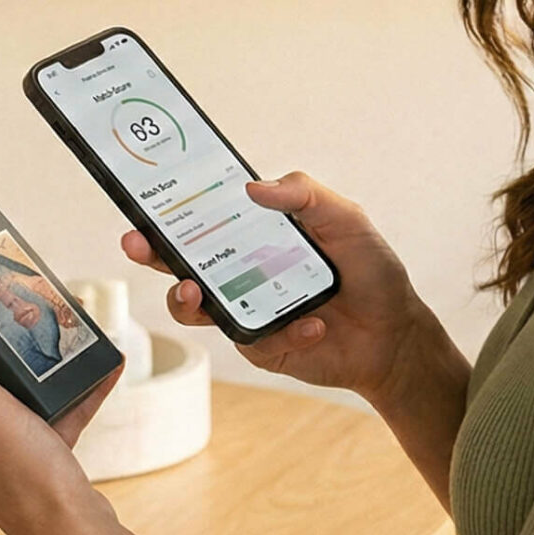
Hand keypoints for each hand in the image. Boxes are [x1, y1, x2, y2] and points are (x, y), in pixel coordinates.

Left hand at [0, 300, 127, 534]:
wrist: (72, 532)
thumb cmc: (22, 475)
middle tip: (2, 299)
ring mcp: (0, 443)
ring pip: (12, 388)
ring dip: (33, 358)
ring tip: (57, 324)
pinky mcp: (35, 452)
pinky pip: (52, 411)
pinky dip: (74, 390)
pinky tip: (105, 367)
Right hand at [122, 171, 454, 406]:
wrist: (395, 335)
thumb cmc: (370, 270)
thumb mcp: (346, 219)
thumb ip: (305, 194)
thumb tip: (252, 188)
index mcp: (256, 234)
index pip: (205, 217)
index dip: (170, 209)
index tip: (144, 199)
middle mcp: (241, 270)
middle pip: (180, 261)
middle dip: (152, 252)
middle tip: (138, 243)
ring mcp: (245, 309)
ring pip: (194, 308)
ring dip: (184, 299)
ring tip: (193, 292)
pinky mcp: (259, 346)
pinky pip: (250, 339)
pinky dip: (284, 330)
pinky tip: (314, 324)